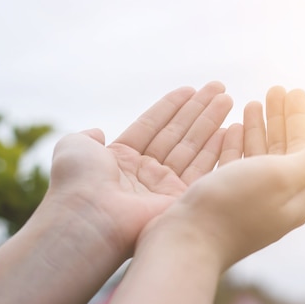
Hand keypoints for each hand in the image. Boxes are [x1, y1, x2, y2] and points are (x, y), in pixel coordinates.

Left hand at [46, 82, 242, 256]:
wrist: (90, 216)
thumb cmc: (78, 181)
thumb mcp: (74, 147)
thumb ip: (87, 136)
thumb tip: (97, 132)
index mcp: (121, 159)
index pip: (152, 126)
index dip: (171, 107)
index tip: (190, 89)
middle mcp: (145, 173)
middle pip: (177, 133)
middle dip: (198, 109)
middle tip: (219, 87)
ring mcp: (164, 187)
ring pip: (192, 147)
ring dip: (211, 121)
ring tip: (229, 98)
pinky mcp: (181, 200)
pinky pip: (203, 169)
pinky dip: (218, 148)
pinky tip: (230, 128)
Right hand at [143, 87, 304, 269]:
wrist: (187, 241)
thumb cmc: (233, 206)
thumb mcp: (279, 177)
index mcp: (295, 195)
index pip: (304, 148)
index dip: (298, 118)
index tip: (293, 90)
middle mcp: (274, 200)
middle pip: (282, 151)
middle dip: (279, 119)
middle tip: (275, 89)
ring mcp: (247, 202)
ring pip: (257, 157)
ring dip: (258, 129)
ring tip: (253, 103)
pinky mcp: (223, 201)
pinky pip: (235, 166)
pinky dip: (236, 145)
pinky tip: (233, 129)